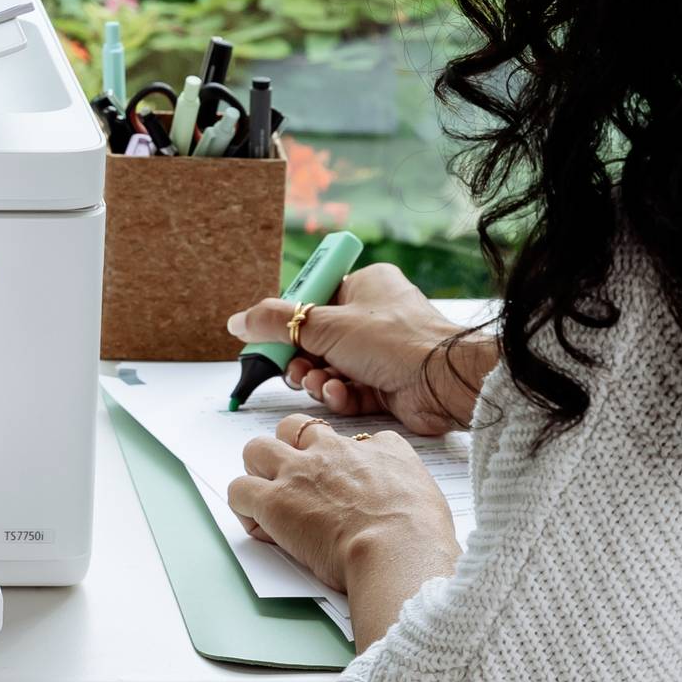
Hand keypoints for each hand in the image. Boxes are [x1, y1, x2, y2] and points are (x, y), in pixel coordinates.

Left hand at [225, 413, 460, 649]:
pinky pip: (239, 490)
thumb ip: (404, 479)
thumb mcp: (426, 490)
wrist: (399, 549)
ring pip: (256, 450)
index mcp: (376, 448)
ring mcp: (299, 472)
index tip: (336, 484)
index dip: (334, 459)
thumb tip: (398, 486)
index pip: (346, 437)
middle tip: (295, 484)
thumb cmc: (420, 534)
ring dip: (258, 473)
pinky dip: (244, 509)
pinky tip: (262, 528)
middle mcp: (333, 451)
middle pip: (293, 428)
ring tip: (269, 500)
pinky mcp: (274, 501)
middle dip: (288, 451)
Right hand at [226, 262, 497, 435]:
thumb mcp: (324, 325)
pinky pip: (350, 389)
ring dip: (320, 379)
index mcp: (364, 286)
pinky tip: (343, 395)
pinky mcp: (387, 384)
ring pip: (330, 368)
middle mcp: (374, 316)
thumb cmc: (394, 340)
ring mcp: (381, 352)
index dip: (289, 323)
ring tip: (322, 383)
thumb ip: (275, 323)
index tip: (271, 340)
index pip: (312, 299)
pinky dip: (341, 394)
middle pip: (316, 338)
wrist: (444, 381)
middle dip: (302, 359)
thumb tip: (237, 321)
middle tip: (295, 370)